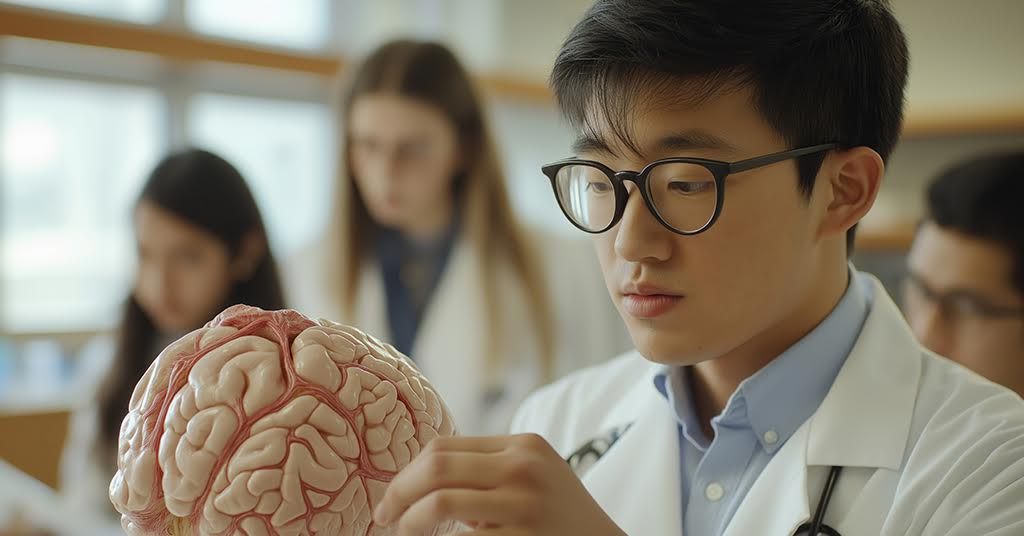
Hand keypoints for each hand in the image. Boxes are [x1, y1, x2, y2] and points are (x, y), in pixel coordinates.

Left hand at [373, 434, 626, 535]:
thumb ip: (486, 470)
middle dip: (400, 493)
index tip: (392, 498)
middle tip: (385, 516)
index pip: (444, 448)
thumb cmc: (558, 519)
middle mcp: (524, 467)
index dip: (407, 474)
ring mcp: (526, 504)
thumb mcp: (532, 477)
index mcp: (523, 445)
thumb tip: (413, 481)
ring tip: (406, 532)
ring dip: (412, 521)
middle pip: (436, 467)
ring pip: (442, 503)